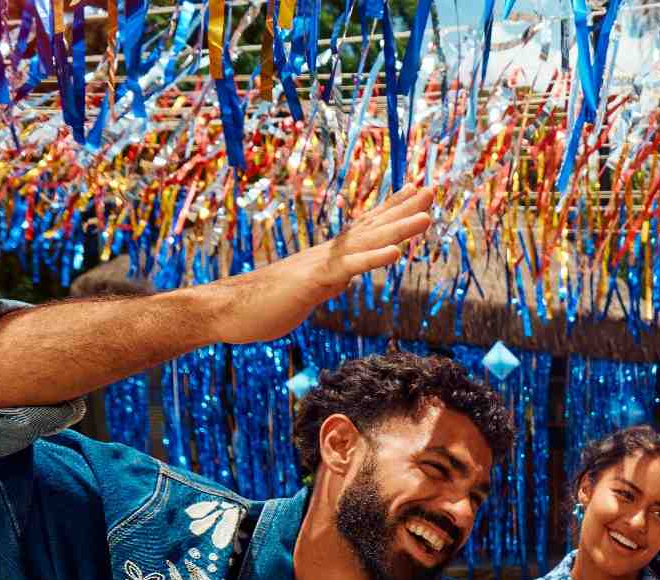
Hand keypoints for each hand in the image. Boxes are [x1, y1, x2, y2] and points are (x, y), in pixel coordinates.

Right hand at [202, 185, 434, 345]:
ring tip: (427, 215)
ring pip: (366, 243)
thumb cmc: (262, 303)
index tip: (415, 190)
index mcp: (328, 257)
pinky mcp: (312, 282)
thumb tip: (341, 280)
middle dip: (404, 208)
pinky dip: (373, 259)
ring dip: (399, 229)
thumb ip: (325, 283)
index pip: (366, 228)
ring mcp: (320, 265)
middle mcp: (327, 254)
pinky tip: (397, 252)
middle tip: (433, 188)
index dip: (391, 209)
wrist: (226, 310)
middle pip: (372, 227)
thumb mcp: (306, 292)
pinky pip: (347, 268)